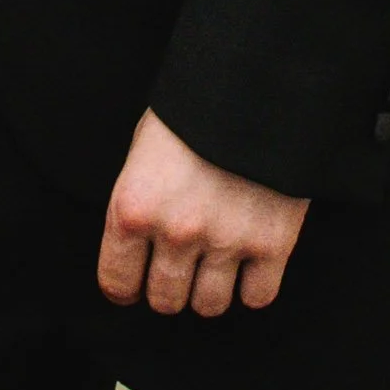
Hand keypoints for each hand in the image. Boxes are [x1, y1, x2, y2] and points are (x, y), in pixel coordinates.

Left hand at [96, 108, 306, 316]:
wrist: (255, 82)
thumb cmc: (191, 112)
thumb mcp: (144, 149)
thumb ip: (140, 203)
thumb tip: (138, 249)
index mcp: (134, 206)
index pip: (117, 282)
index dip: (125, 287)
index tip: (133, 286)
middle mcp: (176, 231)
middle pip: (166, 300)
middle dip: (170, 288)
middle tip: (180, 268)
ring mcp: (226, 240)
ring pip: (210, 306)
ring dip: (211, 290)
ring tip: (215, 263)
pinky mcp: (273, 244)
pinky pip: (257, 298)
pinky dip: (253, 287)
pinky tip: (250, 263)